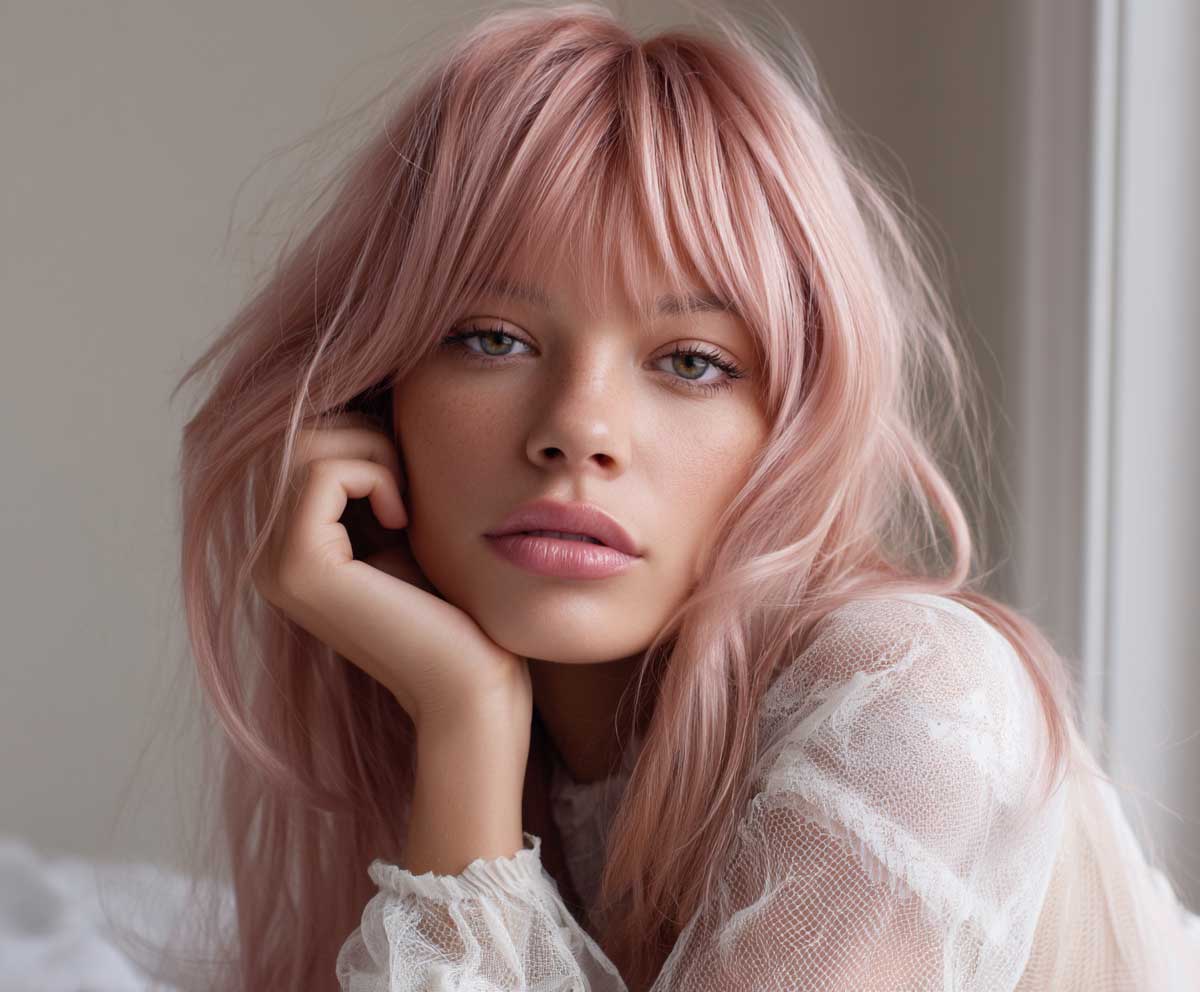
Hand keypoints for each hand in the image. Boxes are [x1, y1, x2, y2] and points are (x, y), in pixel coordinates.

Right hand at [250, 410, 530, 729]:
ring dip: (372, 452)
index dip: (355, 429)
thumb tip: (354, 392)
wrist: (472, 681)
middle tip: (408, 480)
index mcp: (281, 542)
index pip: (293, 438)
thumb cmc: (450, 600)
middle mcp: (263, 553)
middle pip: (291, 432)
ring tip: (407, 500)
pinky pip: (323, 472)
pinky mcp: (298, 568)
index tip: (405, 468)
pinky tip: (403, 519)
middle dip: (362, 433)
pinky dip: (374, 475)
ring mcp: (272, 563)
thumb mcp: (399, 519)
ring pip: (304, 443)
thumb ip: (367, 470)